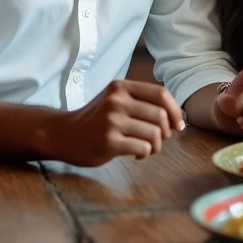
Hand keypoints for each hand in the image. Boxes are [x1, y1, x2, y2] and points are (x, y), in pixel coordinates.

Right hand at [46, 79, 183, 165]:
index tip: (178, 125)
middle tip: (159, 140)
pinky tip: (136, 155)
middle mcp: (117, 100)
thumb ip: (141, 102)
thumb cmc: (95, 119)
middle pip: (160, 116)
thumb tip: (177, 118)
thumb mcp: (115, 100)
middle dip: (166, 132)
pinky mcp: (108, 142)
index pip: (161, 93)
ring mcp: (111, 121)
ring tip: (147, 149)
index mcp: (121, 87)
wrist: (64, 134)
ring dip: (156, 146)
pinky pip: (142, 148)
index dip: (175, 110)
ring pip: (154, 134)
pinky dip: (145, 154)